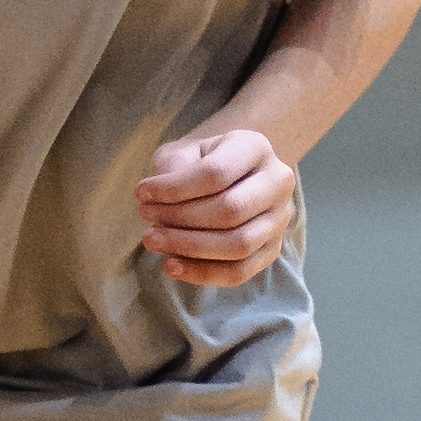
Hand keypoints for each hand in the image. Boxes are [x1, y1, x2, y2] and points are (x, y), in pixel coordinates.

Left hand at [138, 124, 297, 280]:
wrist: (230, 173)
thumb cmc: (200, 161)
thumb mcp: (183, 151)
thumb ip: (172, 168)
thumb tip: (158, 203)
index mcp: (256, 147)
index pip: (216, 174)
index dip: (174, 189)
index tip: (141, 194)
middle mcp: (278, 182)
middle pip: (230, 210)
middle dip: (180, 219)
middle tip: (145, 218)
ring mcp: (280, 218)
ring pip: (238, 245)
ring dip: (189, 247)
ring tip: (152, 240)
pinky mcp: (272, 250)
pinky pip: (240, 272)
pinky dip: (202, 273)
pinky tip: (171, 265)